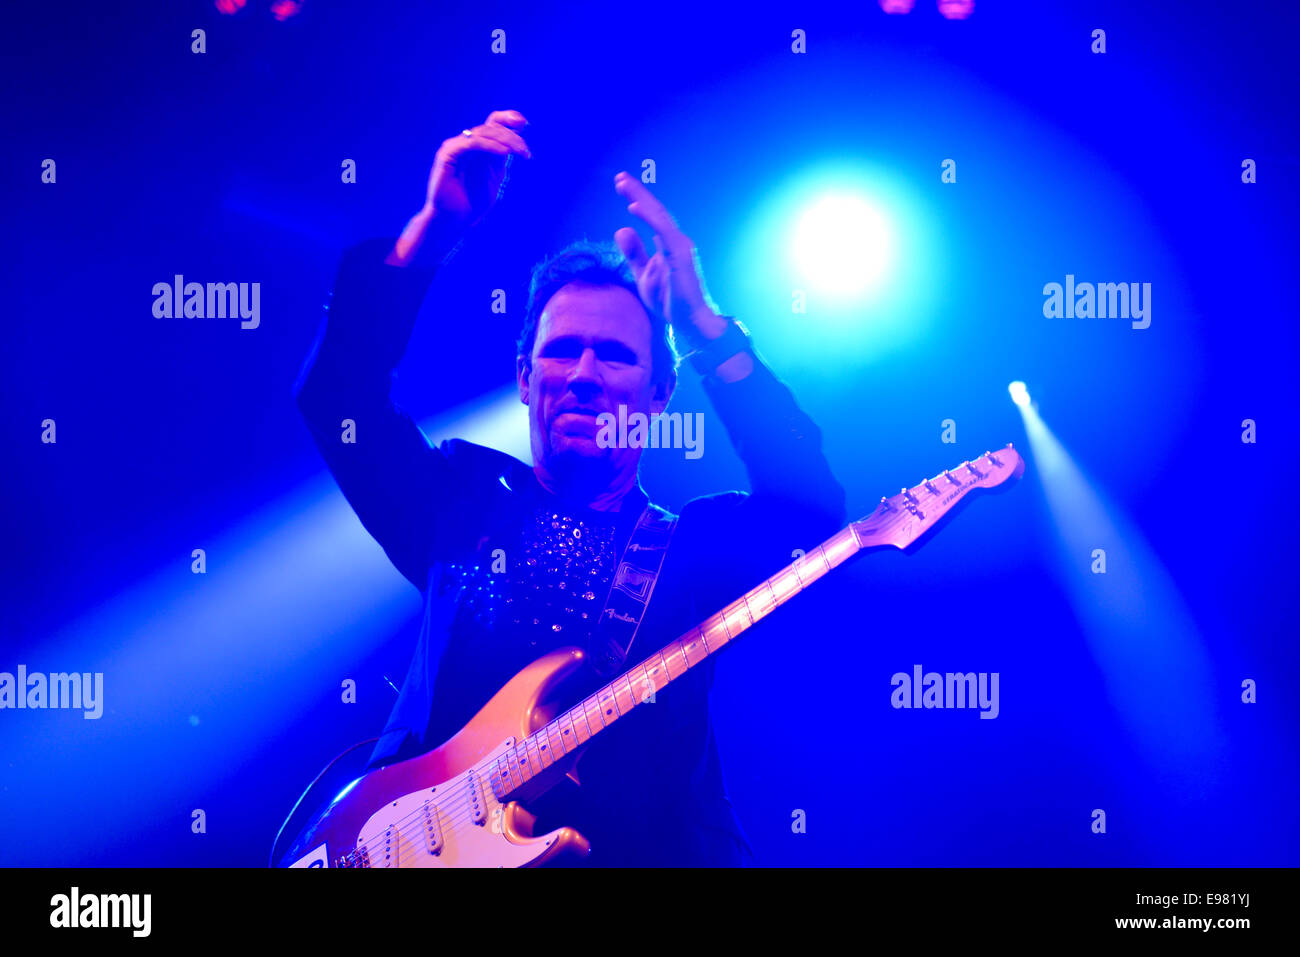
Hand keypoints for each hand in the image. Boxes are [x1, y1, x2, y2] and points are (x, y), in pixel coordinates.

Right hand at [427, 109, 531, 228]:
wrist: (455, 221)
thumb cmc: (473, 203)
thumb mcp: (495, 176)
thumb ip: (503, 158)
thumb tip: (518, 142)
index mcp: (478, 147)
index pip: (492, 124)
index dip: (508, 118)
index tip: (525, 122)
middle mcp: (466, 143)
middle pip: (490, 127)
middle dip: (511, 136)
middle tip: (526, 151)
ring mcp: (455, 147)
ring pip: (482, 133)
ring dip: (504, 140)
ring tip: (520, 152)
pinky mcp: (447, 154)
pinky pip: (471, 144)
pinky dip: (489, 146)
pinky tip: (503, 153)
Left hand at [612, 172, 724, 345]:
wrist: (689, 321)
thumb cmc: (670, 299)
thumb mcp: (643, 273)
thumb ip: (633, 252)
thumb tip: (622, 229)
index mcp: (668, 243)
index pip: (652, 216)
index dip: (637, 199)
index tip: (621, 186)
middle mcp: (676, 240)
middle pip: (656, 211)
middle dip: (637, 192)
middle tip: (619, 178)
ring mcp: (680, 247)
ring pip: (659, 217)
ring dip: (641, 199)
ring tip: (624, 186)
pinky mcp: (680, 257)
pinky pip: (663, 232)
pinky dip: (649, 218)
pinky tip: (634, 207)